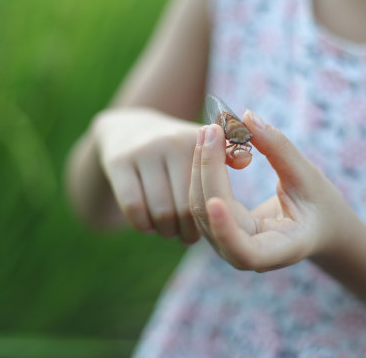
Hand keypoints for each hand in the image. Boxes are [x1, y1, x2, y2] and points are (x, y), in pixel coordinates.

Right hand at [93, 107, 251, 243]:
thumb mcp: (198, 144)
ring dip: (165, 230)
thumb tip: (248, 160)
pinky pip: (132, 206)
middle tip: (188, 237)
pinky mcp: (117, 162)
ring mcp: (142, 152)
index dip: (209, 216)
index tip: (207, 224)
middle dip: (187, 230)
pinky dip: (142, 224)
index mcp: (195, 139)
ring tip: (170, 232)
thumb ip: (227, 153)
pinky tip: (148, 225)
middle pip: (184, 207)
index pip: (208, 194)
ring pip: (160, 211)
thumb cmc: (173, 147)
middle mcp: (169, 142)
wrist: (125, 129)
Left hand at [189, 110, 356, 270]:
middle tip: (210, 130)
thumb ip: (279, 149)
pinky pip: (203, 202)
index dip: (226, 230)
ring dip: (200, 167)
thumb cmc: (320, 204)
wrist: (319, 225)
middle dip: (207, 172)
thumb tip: (248, 116)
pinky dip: (203, 171)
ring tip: (209, 130)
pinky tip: (209, 144)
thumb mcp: (309, 176)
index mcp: (280, 250)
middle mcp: (249, 255)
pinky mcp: (221, 229)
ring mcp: (230, 244)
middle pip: (213, 220)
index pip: (245, 252)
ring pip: (201, 210)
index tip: (215, 201)